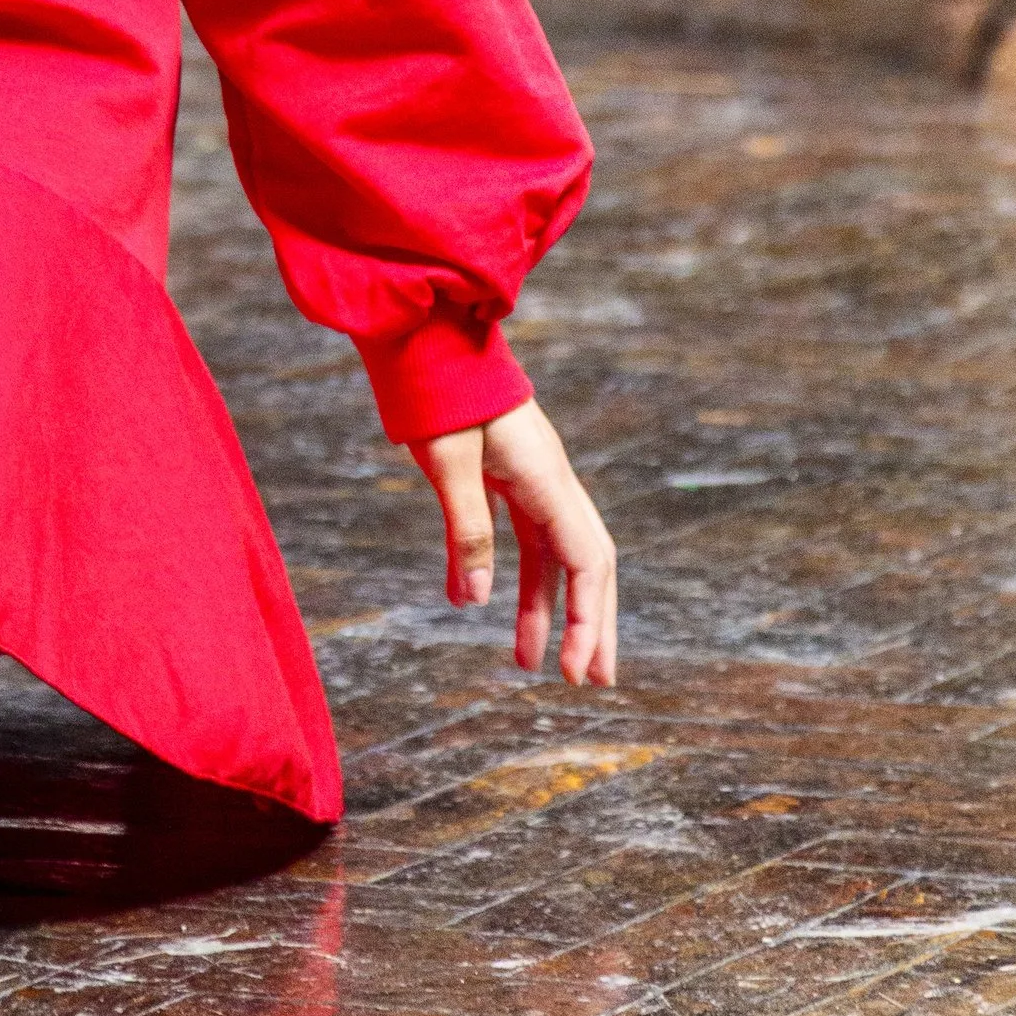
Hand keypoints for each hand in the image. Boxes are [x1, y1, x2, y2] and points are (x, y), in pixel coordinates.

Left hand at [412, 396, 617, 685]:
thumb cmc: (438, 391)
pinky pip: (513, 532)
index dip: (587, 620)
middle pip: (585, 563)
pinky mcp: (499, 470)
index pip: (586, 561)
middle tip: (589, 683)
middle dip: (589, 623)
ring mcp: (527, 474)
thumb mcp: (447, 459)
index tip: (575, 672)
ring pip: (548, 553)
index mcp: (546, 478)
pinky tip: (472, 601)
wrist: (426, 332)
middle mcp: (548, 480)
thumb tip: (473, 603)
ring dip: (544, 606)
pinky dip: (501, 570)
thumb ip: (464, 528)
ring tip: (528, 664)